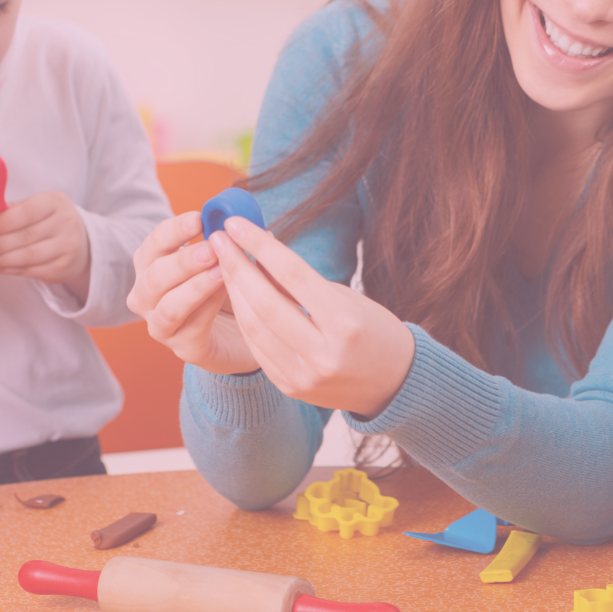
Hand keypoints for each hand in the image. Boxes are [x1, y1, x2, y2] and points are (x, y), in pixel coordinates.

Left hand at [0, 191, 91, 299]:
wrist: (79, 241)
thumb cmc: (47, 220)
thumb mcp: (34, 206)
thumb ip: (11, 211)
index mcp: (55, 202)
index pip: (29, 212)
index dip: (6, 222)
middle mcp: (66, 223)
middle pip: (27, 236)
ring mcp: (68, 247)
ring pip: (28, 256)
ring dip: (1, 260)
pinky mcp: (63, 268)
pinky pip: (31, 271)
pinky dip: (9, 270)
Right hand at [126, 212, 258, 375]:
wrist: (246, 334)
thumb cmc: (229, 287)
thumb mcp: (228, 260)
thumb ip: (230, 241)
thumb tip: (243, 221)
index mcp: (152, 267)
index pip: (153, 245)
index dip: (173, 231)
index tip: (198, 218)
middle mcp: (147, 297)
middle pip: (153, 277)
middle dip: (183, 261)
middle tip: (212, 248)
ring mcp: (162, 326)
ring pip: (167, 307)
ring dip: (194, 287)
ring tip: (221, 272)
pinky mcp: (184, 349)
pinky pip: (191, 329)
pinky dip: (208, 310)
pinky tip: (227, 295)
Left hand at [208, 216, 414, 418]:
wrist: (395, 384)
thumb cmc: (374, 330)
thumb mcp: (347, 299)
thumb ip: (302, 285)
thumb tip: (257, 256)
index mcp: (345, 323)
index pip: (293, 276)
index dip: (260, 246)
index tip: (236, 224)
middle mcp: (323, 353)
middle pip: (266, 304)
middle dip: (236, 267)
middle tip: (218, 240)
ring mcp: (304, 375)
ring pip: (254, 328)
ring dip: (233, 292)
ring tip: (222, 264)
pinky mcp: (290, 387)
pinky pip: (257, 348)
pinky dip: (245, 319)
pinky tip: (235, 296)